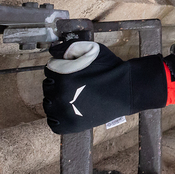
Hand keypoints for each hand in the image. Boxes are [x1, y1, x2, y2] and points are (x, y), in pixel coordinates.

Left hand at [42, 41, 166, 134]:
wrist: (126, 89)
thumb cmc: (110, 68)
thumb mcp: (92, 49)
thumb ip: (70, 47)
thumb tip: (52, 52)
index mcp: (62, 77)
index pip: (49, 70)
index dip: (61, 68)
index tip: (73, 71)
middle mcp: (59, 96)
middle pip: (48, 87)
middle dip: (59, 83)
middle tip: (76, 83)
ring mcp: (63, 113)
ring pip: (49, 104)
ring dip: (58, 99)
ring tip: (74, 97)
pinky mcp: (68, 126)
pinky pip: (53, 122)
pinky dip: (59, 117)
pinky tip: (72, 110)